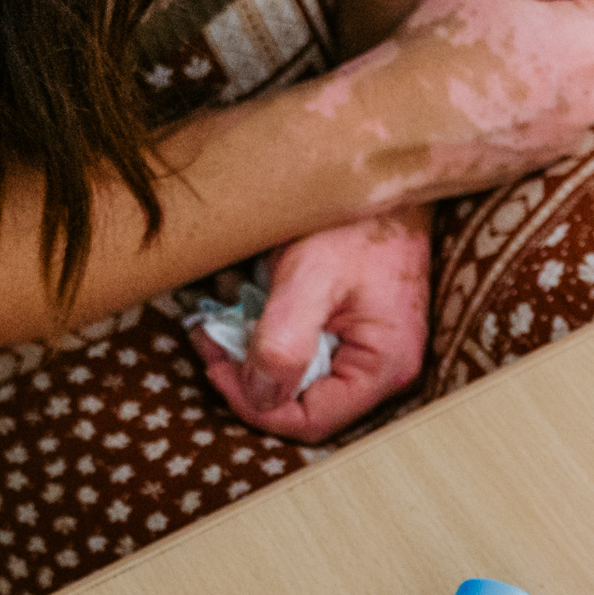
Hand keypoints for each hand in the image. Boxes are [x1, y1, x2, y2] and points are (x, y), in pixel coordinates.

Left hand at [194, 213, 428, 439]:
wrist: (382, 172)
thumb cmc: (356, 219)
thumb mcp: (311, 275)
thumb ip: (284, 341)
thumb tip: (258, 397)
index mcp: (382, 366)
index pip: (311, 422)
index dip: (256, 406)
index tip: (215, 365)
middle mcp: (384, 369)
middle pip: (306, 405)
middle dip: (251, 380)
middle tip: (209, 340)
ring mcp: (373, 350)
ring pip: (303, 380)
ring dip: (257, 358)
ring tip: (220, 322)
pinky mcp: (358, 330)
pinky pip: (310, 352)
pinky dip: (273, 336)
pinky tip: (249, 307)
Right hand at [357, 0, 593, 202]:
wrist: (393, 130)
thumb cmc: (438, 44)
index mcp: (591, 46)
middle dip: (593, 12)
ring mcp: (577, 134)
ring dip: (570, 52)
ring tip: (510, 40)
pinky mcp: (553, 159)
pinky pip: (570, 110)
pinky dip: (553, 88)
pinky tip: (501, 80)